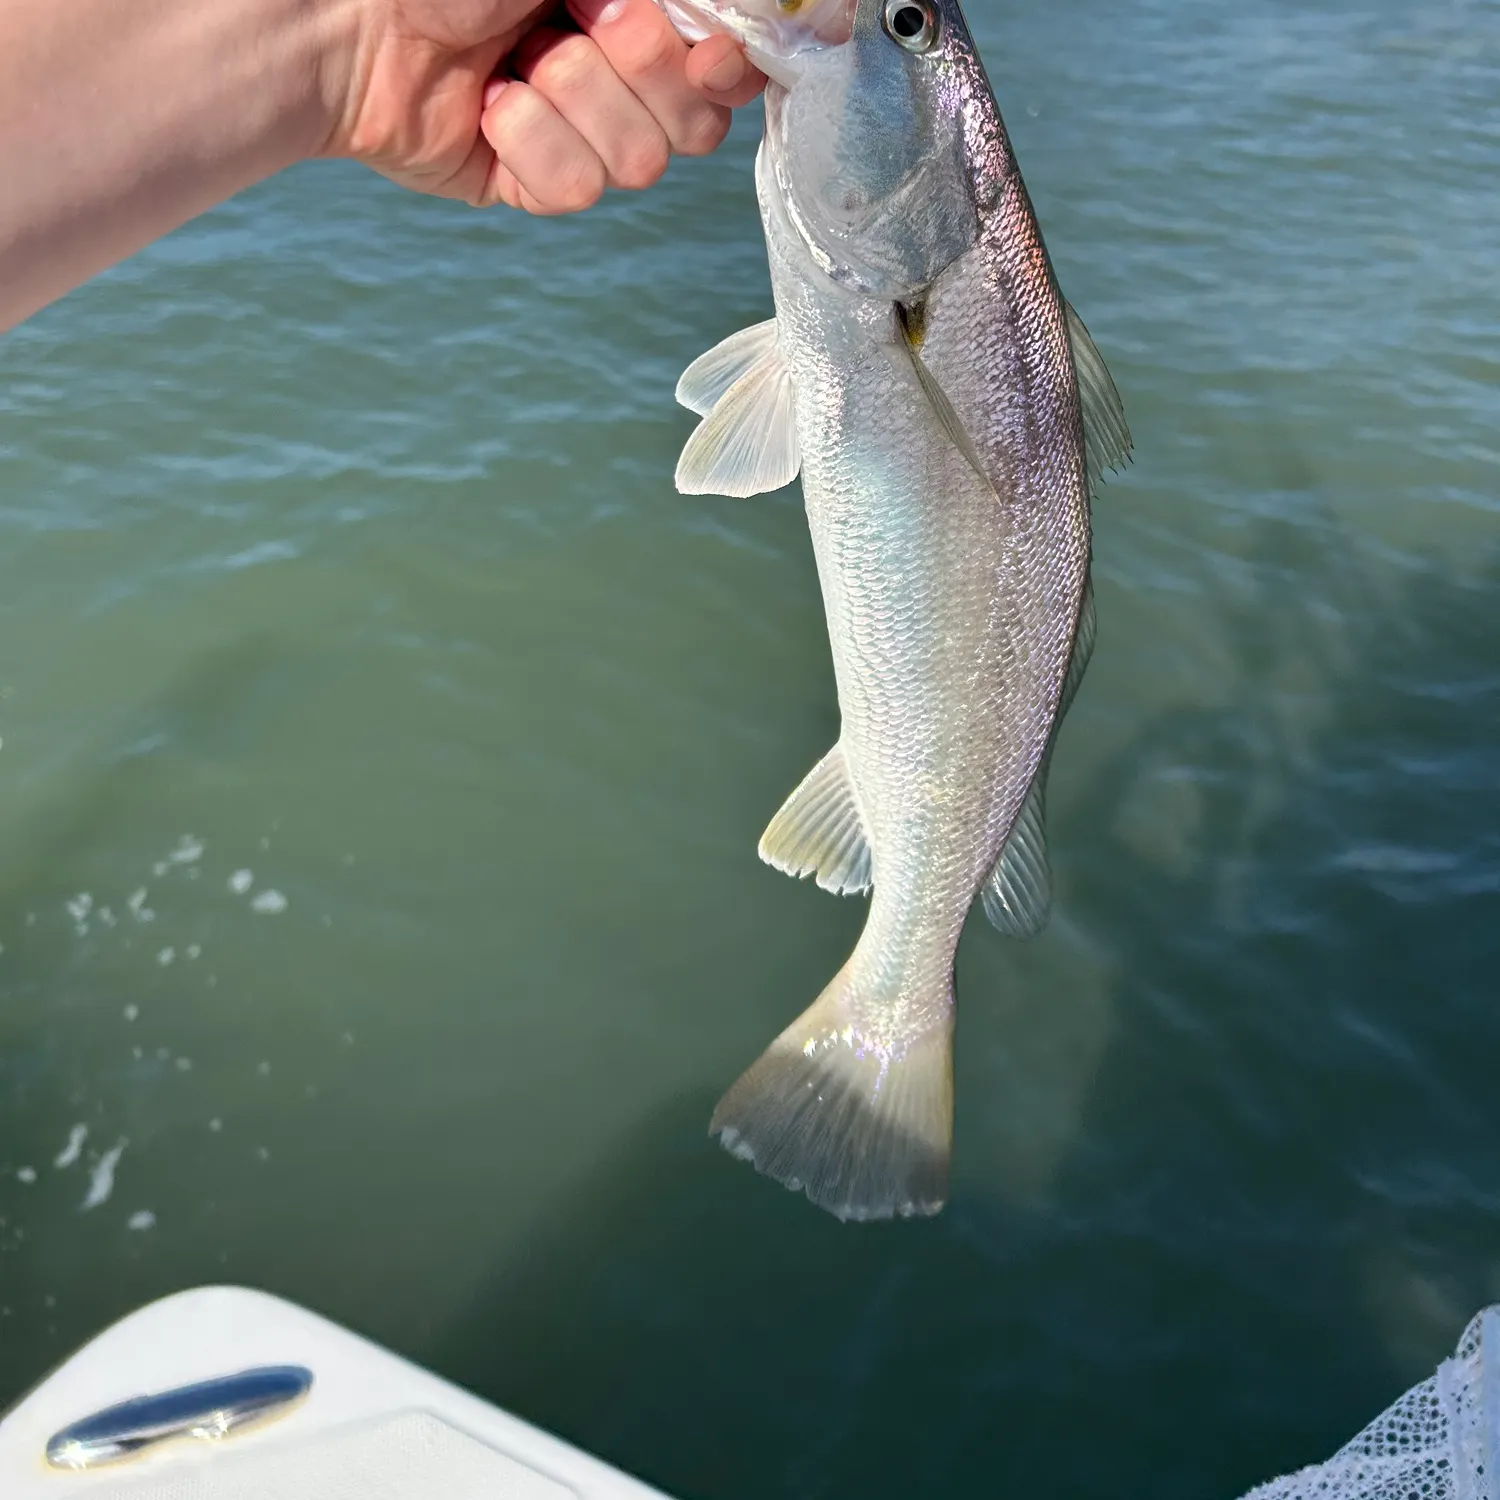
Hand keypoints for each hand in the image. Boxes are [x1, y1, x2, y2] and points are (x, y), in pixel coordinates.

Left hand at [329, 0, 765, 213]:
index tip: (711, 54)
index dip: (730, 69)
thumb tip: (723, 17)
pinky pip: (574, 189)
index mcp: (633, 11)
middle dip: (637, 71)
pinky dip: (528, 142)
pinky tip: (486, 109)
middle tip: (569, 22)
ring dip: (571, 100)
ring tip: (511, 62)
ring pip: (640, 162)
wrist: (346, 17)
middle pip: (698, 124)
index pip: (725, 65)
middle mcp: (614, 76)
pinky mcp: (530, 185)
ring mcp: (575, 136)